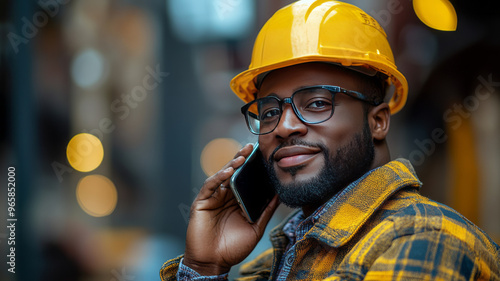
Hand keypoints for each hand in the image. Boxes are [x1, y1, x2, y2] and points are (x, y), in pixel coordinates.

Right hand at [183, 143, 279, 275]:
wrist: (213, 263)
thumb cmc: (233, 248)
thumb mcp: (255, 228)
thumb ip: (265, 211)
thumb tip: (279, 195)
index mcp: (236, 201)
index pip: (245, 180)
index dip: (252, 168)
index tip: (263, 155)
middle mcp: (224, 197)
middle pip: (233, 174)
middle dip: (242, 160)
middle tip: (252, 147)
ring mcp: (212, 198)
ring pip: (221, 176)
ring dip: (231, 165)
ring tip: (242, 156)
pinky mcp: (201, 202)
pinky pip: (210, 186)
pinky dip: (218, 177)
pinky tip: (228, 171)